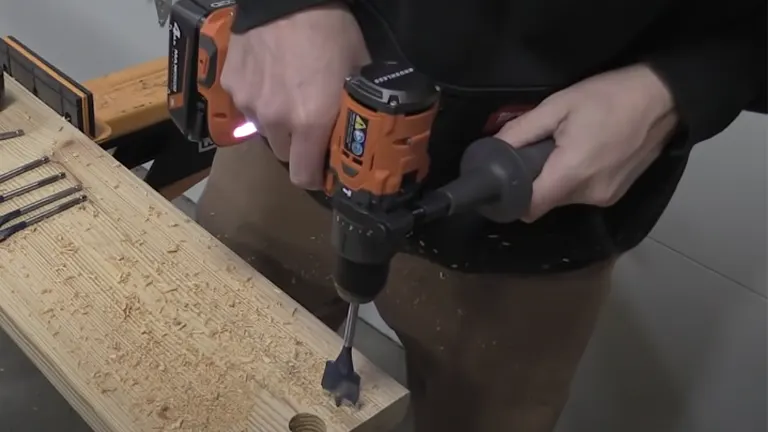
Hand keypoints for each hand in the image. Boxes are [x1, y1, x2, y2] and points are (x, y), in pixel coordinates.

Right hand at [221, 3, 369, 188]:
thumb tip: (357, 137)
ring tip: (290, 93)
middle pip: (285, 155)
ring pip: (265, 130)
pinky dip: (259, 98)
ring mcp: (250, 103)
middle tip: (310, 124)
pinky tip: (271, 76)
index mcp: (311, 122)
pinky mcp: (232, 84)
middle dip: (299, 147)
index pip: (304, 177)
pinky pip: (247, 105)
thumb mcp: (356, 73)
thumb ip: (351, 112)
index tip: (324, 168)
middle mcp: (277, 120)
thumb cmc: (330, 30)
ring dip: (278, 122)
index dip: (315, 176)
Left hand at [496, 64, 678, 221]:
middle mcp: (589, 195)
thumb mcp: (559, 105)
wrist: (665, 97)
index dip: (512, 198)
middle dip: (535, 182)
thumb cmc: (610, 96)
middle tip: (535, 151)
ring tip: (564, 147)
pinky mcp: (618, 193)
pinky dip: (576, 179)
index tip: (503, 181)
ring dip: (557, 179)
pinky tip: (584, 152)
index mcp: (572, 174)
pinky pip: (584, 193)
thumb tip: (495, 148)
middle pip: (546, 201)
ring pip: (564, 198)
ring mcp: (607, 197)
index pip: (529, 208)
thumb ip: (522, 130)